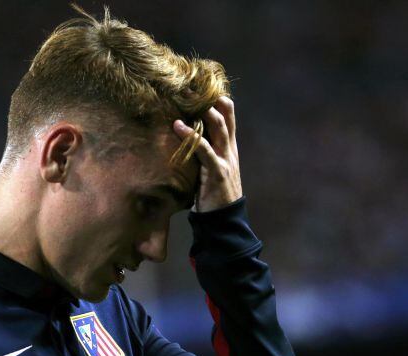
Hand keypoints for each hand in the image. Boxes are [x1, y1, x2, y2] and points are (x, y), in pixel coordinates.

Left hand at [173, 96, 242, 211]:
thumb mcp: (209, 169)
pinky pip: (204, 150)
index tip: (203, 87)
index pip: (228, 117)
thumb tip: (182, 140)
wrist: (223, 219)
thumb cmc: (212, 194)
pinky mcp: (217, 171)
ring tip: (189, 99)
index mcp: (228, 148)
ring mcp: (225, 159)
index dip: (218, 101)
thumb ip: (201, 153)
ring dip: (205, 112)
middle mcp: (229, 150)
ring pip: (219, 128)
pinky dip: (191, 136)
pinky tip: (178, 126)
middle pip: (226, 117)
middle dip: (213, 99)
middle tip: (194, 85)